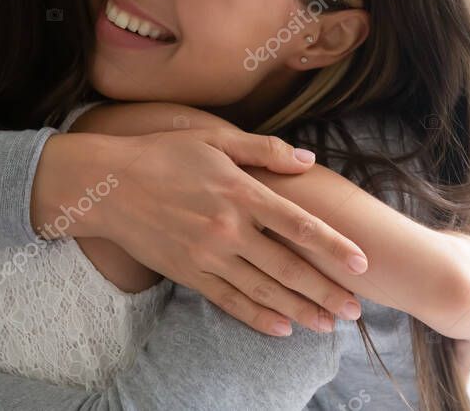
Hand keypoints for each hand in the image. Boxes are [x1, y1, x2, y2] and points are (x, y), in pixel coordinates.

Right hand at [31, 128, 367, 336]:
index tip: (361, 263)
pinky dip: (256, 318)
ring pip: (262, 291)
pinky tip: (281, 329)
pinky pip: (228, 301)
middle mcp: (228, 230)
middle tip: (355, 311)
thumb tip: (309, 161)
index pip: (298, 224)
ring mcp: (207, 256)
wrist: (107, 186)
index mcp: (240, 193)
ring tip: (328, 326)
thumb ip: (264, 150)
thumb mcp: (214, 139)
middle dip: (325, 291)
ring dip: (299, 311)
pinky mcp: (188, 273)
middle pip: (287, 268)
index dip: (333, 246)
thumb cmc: (163, 155)